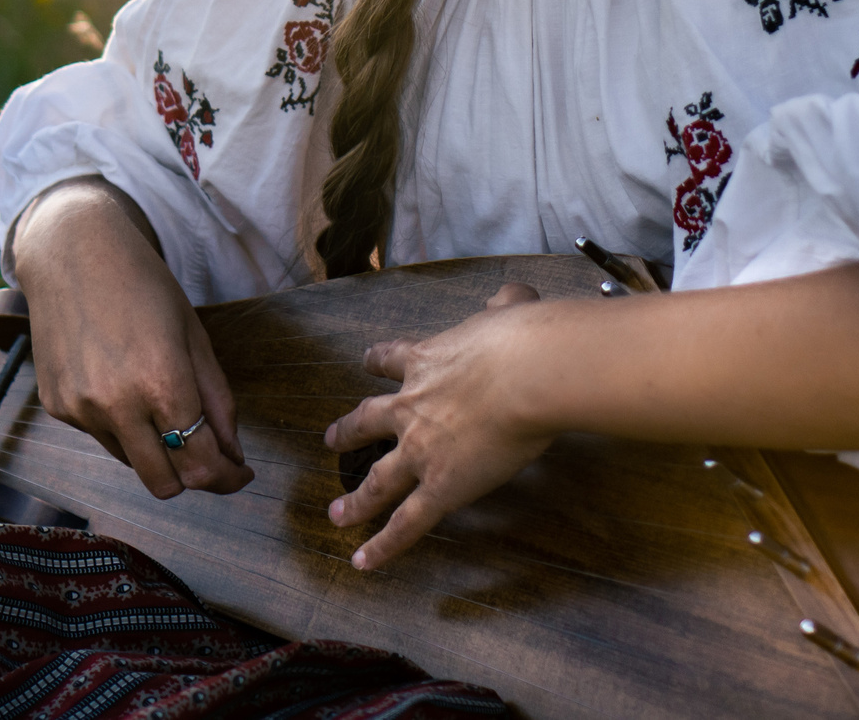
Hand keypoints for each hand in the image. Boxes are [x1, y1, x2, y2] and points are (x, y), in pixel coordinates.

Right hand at [10, 178, 253, 499]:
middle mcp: (116, 405)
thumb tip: (232, 455)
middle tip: (211, 453)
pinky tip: (118, 379)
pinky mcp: (57, 408)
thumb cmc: (142, 284)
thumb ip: (217, 400)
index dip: (228, 480)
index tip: (240, 475)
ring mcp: (80, 410)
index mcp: (161, 382)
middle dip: (195, 476)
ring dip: (155, 449)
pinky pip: (101, 437)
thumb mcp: (194, 334)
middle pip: (166, 485)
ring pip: (133, 464)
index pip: (201, 465)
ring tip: (157, 396)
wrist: (71, 252)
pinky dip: (121, 425)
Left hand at [323, 282, 553, 568]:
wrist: (528, 372)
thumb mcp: (510, 308)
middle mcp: (411, 407)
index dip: (377, 360)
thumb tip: (512, 298)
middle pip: (367, 420)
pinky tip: (364, 560)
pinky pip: (406, 523)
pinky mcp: (440, 487)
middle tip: (330, 441)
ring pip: (376, 481)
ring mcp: (420, 451)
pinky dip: (383, 545)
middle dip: (347, 432)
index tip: (368, 362)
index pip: (390, 359)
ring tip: (336, 514)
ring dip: (355, 500)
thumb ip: (504, 304)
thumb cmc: (525, 338)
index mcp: (427, 360)